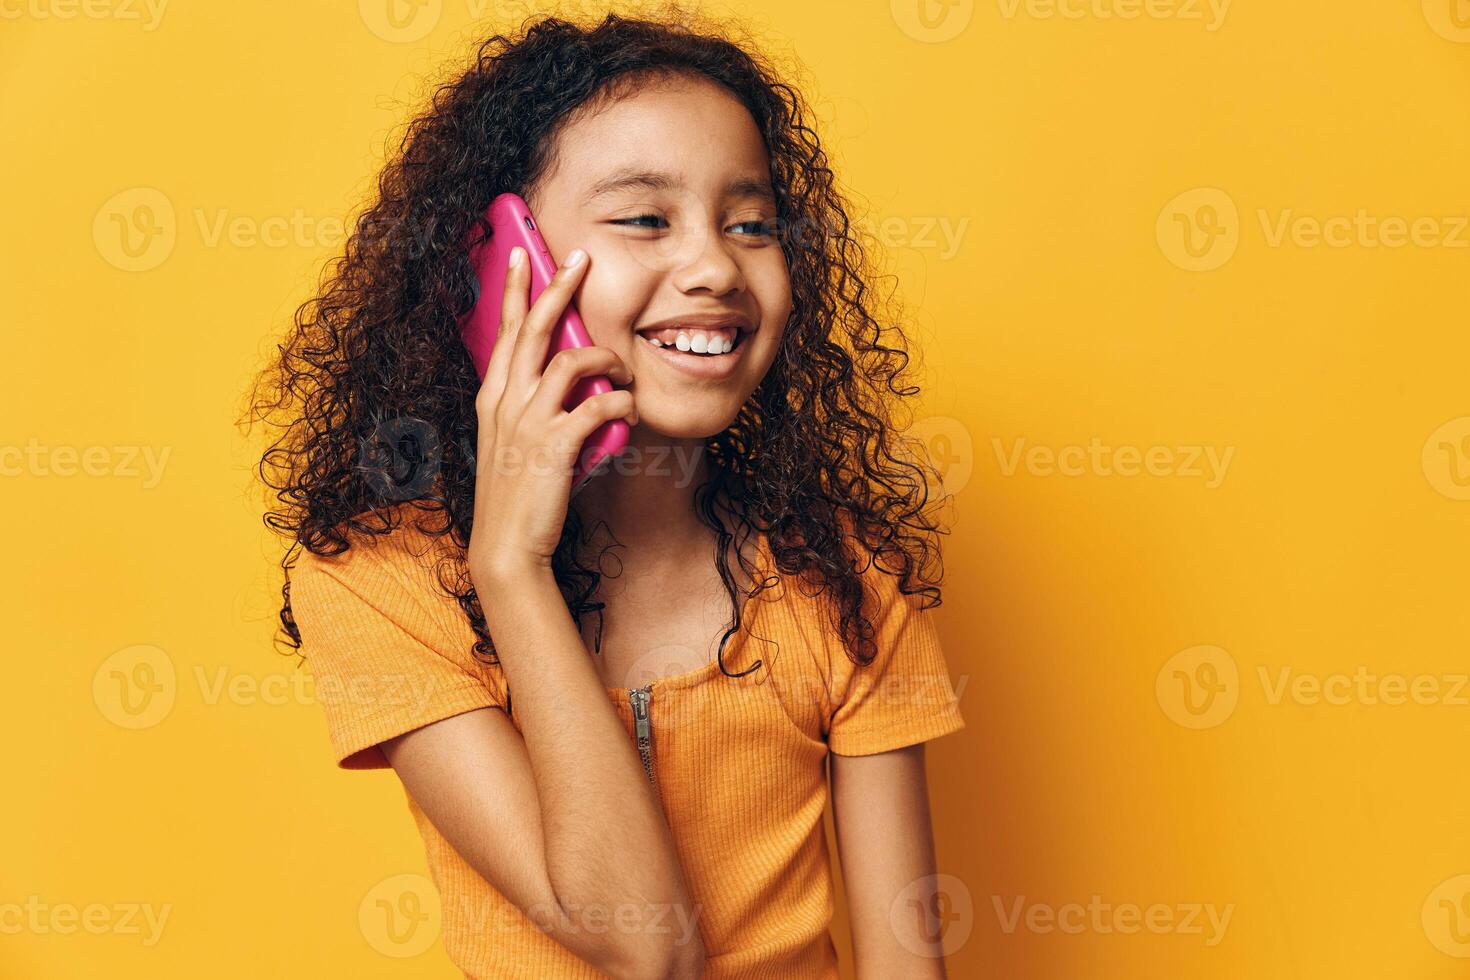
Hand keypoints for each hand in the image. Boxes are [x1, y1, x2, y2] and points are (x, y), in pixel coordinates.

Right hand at [467, 245, 635, 585]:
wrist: (507, 546)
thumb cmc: (516, 495)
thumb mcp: (513, 442)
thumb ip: (532, 408)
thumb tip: (569, 385)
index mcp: (493, 397)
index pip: (505, 330)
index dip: (517, 289)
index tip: (521, 253)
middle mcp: (506, 401)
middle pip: (534, 328)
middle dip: (558, 287)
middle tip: (579, 257)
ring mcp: (528, 421)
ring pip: (571, 360)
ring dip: (606, 358)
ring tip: (623, 368)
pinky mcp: (555, 444)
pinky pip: (597, 405)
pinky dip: (621, 403)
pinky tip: (630, 411)